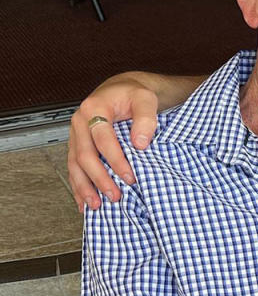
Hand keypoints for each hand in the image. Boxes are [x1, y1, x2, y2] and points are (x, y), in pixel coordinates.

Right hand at [68, 77, 159, 210]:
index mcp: (94, 109)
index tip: (131, 178)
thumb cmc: (135, 94)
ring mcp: (76, 134)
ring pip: (75, 164)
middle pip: (85, 155)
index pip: (103, 140)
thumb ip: (146, 119)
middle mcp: (80, 121)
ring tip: (96, 206)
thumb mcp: (146, 99)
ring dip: (84, 187)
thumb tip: (140, 143)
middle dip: (99, 179)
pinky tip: (83, 202)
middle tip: (115, 197)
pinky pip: (74, 167)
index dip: (116, 161)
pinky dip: (78, 186)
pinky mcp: (78, 144)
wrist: (123, 89)